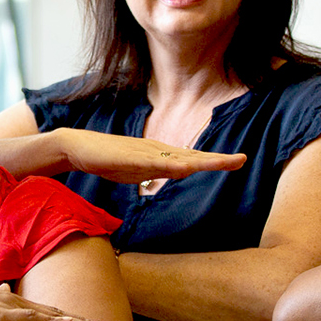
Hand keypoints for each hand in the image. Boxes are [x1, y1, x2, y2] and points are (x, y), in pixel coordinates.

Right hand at [57, 129, 245, 183]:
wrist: (78, 147)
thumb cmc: (107, 159)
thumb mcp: (137, 170)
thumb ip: (157, 172)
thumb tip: (175, 173)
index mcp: (160, 155)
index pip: (192, 159)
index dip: (214, 161)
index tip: (237, 161)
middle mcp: (157, 151)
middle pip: (192, 156)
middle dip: (217, 159)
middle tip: (242, 159)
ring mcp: (145, 153)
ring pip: (179, 159)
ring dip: (202, 161)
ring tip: (224, 163)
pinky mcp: (130, 158)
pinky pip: (154, 164)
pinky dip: (172, 166)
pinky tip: (186, 169)